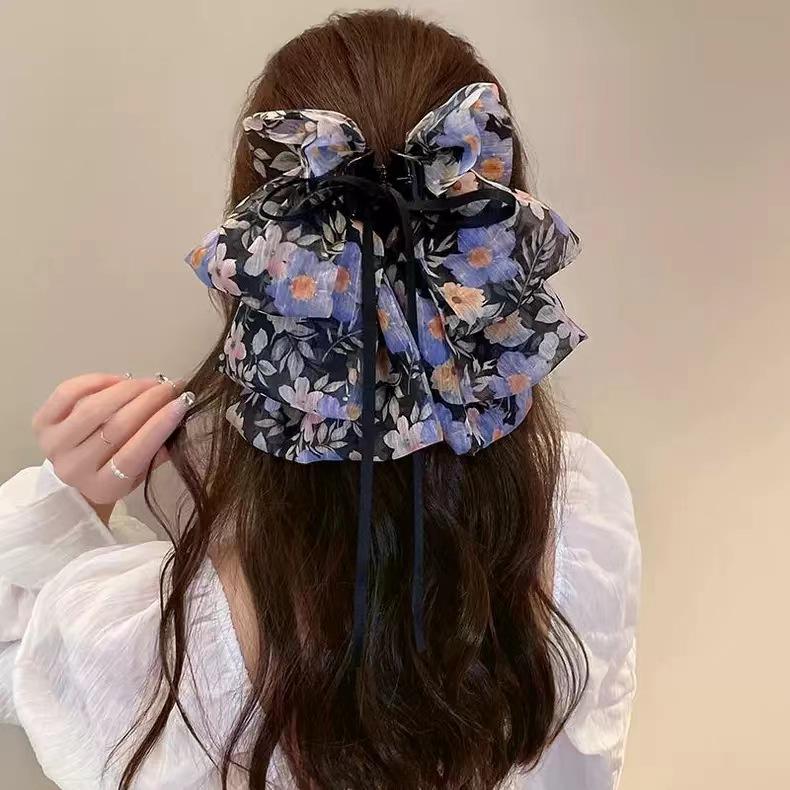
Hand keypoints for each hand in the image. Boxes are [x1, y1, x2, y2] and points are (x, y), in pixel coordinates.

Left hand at [32, 373, 194, 519]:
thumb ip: (161, 449)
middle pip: (116, 427)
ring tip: (148, 382)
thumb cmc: (117, 470)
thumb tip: (179, 412)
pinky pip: (69, 393)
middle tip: (170, 386)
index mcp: (104, 487)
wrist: (77, 472)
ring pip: (94, 408)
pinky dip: (97, 381)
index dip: (160, 425)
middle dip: (149, 401)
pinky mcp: (40, 423)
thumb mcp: (142, 472)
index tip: (182, 402)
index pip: (135, 453)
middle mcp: (74, 469)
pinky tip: (120, 379)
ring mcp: (54, 445)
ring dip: (128, 389)